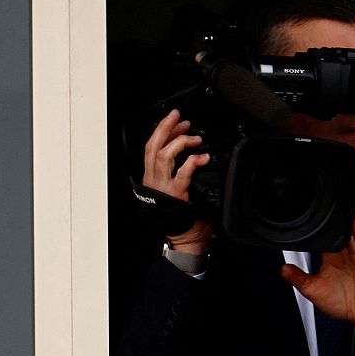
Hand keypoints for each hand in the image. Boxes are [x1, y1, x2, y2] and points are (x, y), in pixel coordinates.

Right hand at [142, 109, 211, 250]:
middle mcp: (153, 180)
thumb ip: (176, 171)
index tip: (176, 121)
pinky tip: (202, 157)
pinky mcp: (176, 195)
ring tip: (195, 138)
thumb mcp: (175, 189)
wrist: (185, 239)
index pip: (151, 147)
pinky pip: (182, 173)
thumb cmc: (183, 216)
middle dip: (165, 128)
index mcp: (151, 177)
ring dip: (180, 142)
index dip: (162, 131)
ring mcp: (163, 187)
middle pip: (153, 146)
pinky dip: (193, 162)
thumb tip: (190, 152)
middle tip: (179, 117)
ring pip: (163, 155)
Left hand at [281, 215, 354, 350]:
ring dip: (350, 224)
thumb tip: (284, 269)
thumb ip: (299, 279)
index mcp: (333, 258)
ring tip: (344, 210)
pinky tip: (351, 235)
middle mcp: (346, 256)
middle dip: (337, 218)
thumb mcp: (313, 290)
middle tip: (330, 202)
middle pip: (341, 231)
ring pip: (354, 237)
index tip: (311, 215)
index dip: (320, 226)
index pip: (326, 236)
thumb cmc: (344, 303)